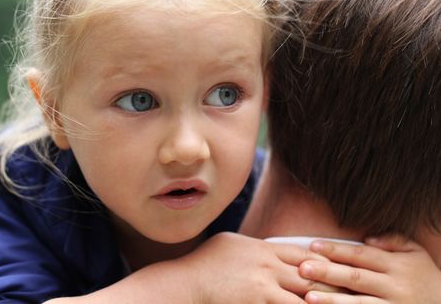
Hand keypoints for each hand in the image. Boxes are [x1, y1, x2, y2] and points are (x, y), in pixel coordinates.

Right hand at [181, 232, 330, 302]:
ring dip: (326, 302)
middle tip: (356, 292)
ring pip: (306, 294)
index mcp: (263, 248)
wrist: (186, 282)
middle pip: (311, 273)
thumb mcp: (231, 245)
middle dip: (335, 284)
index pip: (304, 253)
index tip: (343, 268)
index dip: (326, 262)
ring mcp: (264, 283)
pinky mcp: (258, 300)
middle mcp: (268, 263)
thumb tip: (268, 249)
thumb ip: (255, 248)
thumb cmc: (205, 263)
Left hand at [298, 235, 440, 303]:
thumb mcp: (416, 253)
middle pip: (356, 278)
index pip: (361, 255)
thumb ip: (393, 241)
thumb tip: (367, 238)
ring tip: (308, 298)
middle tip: (302, 268)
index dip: (336, 250)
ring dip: (332, 301)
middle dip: (327, 273)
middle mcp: (394, 286)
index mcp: (397, 265)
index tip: (313, 246)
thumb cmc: (425, 276)